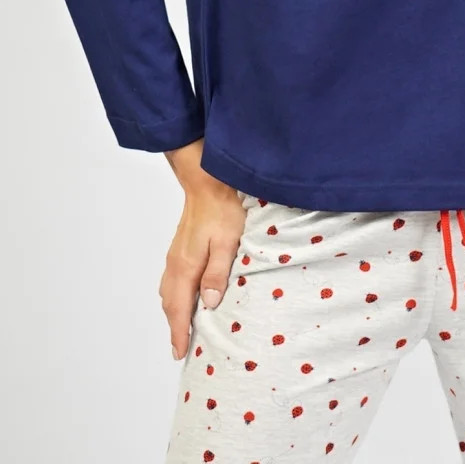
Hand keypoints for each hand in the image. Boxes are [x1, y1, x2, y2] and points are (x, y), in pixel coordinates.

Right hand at [159, 179, 245, 359]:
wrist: (208, 181)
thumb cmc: (222, 210)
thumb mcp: (226, 242)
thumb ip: (217, 272)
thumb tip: (208, 303)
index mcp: (185, 266)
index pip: (178, 307)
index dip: (178, 331)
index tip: (180, 352)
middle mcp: (175, 263)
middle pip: (169, 303)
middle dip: (173, 326)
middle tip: (180, 348)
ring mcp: (175, 255)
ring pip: (168, 292)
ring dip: (173, 312)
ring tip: (182, 329)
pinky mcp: (179, 248)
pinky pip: (172, 281)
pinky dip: (174, 297)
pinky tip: (185, 298)